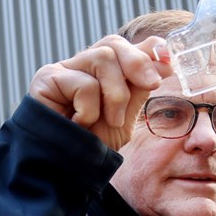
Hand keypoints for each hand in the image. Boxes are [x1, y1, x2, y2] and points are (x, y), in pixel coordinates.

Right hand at [28, 35, 173, 148]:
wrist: (66, 170)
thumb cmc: (91, 147)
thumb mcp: (124, 115)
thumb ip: (138, 86)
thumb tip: (165, 58)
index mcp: (96, 73)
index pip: (122, 46)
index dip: (146, 49)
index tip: (169, 62)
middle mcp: (78, 67)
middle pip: (112, 44)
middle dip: (138, 63)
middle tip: (153, 85)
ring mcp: (61, 71)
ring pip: (102, 58)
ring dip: (116, 94)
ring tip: (111, 120)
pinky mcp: (46, 79)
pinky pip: (83, 83)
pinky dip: (90, 109)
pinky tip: (79, 125)